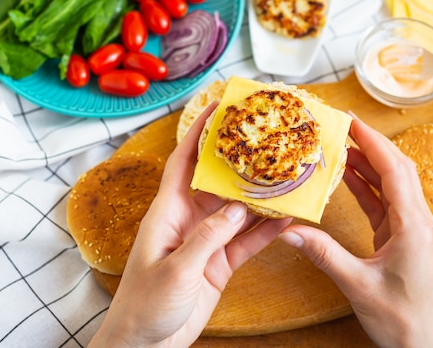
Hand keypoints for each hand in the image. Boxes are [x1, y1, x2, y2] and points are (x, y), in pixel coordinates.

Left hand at [90, 103, 291, 347]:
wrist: (146, 345)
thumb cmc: (145, 304)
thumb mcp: (176, 268)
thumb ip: (208, 236)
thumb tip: (239, 209)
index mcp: (167, 212)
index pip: (184, 162)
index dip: (199, 134)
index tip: (219, 108)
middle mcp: (188, 220)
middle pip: (218, 182)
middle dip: (241, 162)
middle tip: (268, 141)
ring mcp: (206, 241)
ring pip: (238, 211)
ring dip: (261, 197)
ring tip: (287, 178)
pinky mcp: (219, 263)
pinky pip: (246, 241)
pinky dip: (266, 232)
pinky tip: (287, 220)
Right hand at [279, 115, 432, 347]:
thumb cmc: (404, 321)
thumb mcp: (358, 286)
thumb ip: (323, 254)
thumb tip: (289, 230)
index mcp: (413, 225)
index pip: (393, 169)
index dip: (372, 141)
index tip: (350, 120)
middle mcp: (418, 221)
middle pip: (396, 169)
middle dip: (370, 144)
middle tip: (342, 126)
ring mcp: (413, 230)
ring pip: (392, 184)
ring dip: (368, 164)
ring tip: (340, 147)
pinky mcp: (405, 240)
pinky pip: (386, 204)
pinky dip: (367, 188)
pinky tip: (348, 179)